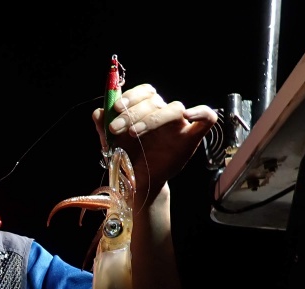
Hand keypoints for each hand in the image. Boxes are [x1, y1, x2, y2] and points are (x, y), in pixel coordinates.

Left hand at [92, 83, 216, 197]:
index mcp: (147, 109)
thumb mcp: (110, 141)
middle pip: (155, 100)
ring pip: (174, 107)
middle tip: (115, 128)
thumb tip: (98, 112)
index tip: (115, 109)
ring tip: (132, 132)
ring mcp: (179, 125)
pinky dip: (201, 113)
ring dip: (152, 118)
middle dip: (132, 112)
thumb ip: (103, 125)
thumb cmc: (128, 157)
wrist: (138, 181)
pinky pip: (207, 119)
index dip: (131, 96)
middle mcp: (164, 113)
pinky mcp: (191, 138)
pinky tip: (188, 116)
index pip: (145, 91)